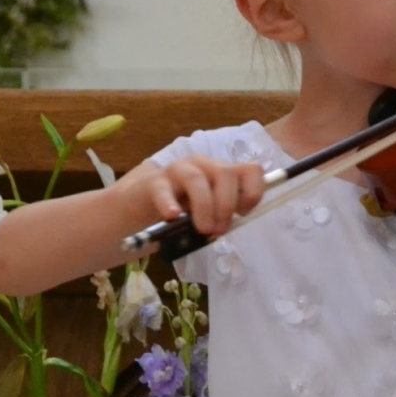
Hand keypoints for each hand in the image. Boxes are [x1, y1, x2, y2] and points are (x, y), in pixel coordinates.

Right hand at [136, 156, 265, 236]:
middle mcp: (204, 166)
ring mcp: (178, 171)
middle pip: (225, 173)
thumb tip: (226, 227)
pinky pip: (163, 189)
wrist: (142, 210)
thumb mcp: (209, 215)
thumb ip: (221, 216)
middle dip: (226, 204)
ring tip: (203, 229)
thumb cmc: (182, 213)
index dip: (253, 191)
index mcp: (222, 174)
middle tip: (219, 230)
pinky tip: (173, 216)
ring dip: (204, 206)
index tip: (242, 214)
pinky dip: (169, 202)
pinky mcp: (154, 182)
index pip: (251, 170)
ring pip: (196, 179)